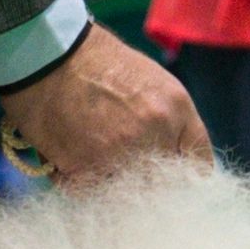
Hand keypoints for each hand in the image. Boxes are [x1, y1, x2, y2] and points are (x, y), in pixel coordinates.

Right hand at [0, 25, 211, 187]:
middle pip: (163, 189)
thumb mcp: (153, 82)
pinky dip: (78, 182)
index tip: (177, 189)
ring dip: (110, 185)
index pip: (200, 166)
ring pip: (125, 194)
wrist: (49, 54)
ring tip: (91, 157)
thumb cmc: (98, 63)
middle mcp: (154, 134)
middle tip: (125, 173)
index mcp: (175, 109)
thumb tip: (176, 161)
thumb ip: (172, 123)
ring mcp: (119, 154)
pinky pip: (89, 193)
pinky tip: (69, 156)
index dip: (188, 182)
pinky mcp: (85, 169)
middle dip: (147, 187)